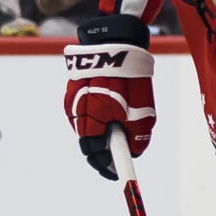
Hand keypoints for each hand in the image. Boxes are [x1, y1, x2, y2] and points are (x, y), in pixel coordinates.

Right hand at [63, 13, 154, 178]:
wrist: (115, 41)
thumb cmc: (130, 77)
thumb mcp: (142, 110)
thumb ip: (138, 136)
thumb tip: (134, 152)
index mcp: (91, 120)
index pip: (95, 154)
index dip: (106, 167)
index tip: (116, 174)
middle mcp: (77, 112)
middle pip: (89, 141)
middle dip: (104, 147)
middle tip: (121, 149)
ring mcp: (72, 99)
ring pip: (86, 124)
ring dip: (101, 128)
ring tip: (119, 120)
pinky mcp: (72, 88)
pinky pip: (83, 109)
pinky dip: (96, 113)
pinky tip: (110, 105)